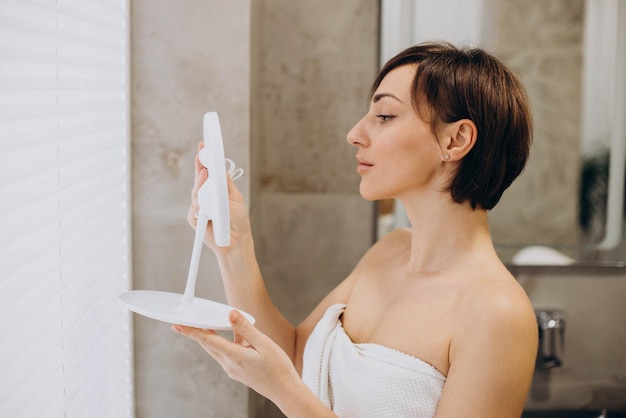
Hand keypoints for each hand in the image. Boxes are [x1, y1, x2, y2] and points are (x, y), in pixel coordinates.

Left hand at [172, 311, 300, 401]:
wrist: (285, 391)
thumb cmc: (278, 368)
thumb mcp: (264, 344)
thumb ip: (246, 329)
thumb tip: (231, 314)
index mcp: (234, 356)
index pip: (207, 340)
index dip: (191, 331)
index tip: (177, 325)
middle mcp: (229, 364)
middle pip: (208, 345)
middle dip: (197, 333)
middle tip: (185, 323)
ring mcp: (233, 370)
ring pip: (218, 350)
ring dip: (213, 337)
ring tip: (214, 324)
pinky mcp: (238, 372)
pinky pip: (227, 354)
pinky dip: (227, 344)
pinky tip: (239, 338)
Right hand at [186, 142, 250, 249]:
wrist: (236, 240)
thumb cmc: (237, 219)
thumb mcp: (234, 197)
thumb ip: (225, 183)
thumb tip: (218, 165)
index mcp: (215, 188)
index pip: (208, 170)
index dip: (205, 158)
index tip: (204, 145)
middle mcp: (204, 195)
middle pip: (199, 177)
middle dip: (200, 165)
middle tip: (202, 153)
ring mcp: (198, 207)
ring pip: (196, 192)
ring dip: (201, 184)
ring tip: (205, 174)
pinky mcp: (194, 219)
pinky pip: (194, 209)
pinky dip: (199, 205)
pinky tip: (203, 201)